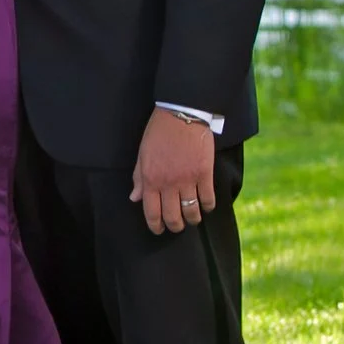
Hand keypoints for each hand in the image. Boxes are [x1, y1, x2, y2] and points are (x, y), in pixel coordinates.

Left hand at [131, 109, 217, 234]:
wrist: (181, 114)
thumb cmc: (158, 133)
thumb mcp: (142, 154)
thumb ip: (139, 179)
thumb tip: (135, 198)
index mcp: (151, 179)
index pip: (152, 212)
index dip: (155, 225)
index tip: (158, 230)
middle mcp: (168, 183)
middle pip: (173, 216)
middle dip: (175, 226)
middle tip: (176, 226)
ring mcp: (188, 180)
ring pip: (192, 212)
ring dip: (192, 219)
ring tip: (192, 219)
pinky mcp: (204, 174)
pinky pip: (208, 199)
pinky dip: (208, 206)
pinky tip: (206, 206)